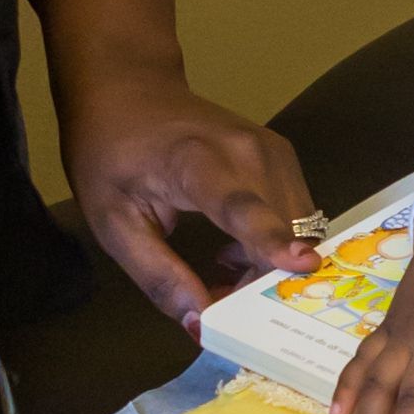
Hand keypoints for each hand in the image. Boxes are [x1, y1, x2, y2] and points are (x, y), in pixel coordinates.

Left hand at [61, 62, 320, 325]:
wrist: (128, 88)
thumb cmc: (110, 154)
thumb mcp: (113, 222)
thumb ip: (158, 275)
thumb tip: (202, 324)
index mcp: (196, 163)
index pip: (241, 206)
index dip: (271, 239)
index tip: (303, 267)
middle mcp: (248, 151)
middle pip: (282, 231)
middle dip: (264, 280)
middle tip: (221, 300)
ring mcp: (272, 149)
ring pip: (298, 227)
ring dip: (270, 263)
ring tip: (223, 271)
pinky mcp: (283, 155)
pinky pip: (296, 213)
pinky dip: (275, 241)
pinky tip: (236, 247)